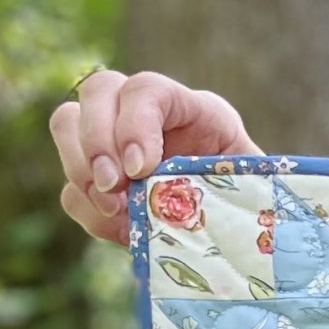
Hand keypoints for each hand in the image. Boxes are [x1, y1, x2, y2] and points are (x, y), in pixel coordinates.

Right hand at [50, 70, 259, 245]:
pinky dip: (86, 206)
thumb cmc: (260, 209)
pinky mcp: (102, 183)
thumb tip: (188, 199)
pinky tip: (118, 227)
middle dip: (96, 139)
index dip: (135, 123)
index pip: (148, 88)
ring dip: (80, 167)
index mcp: (195, 110)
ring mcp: (118, 144)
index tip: (141, 168)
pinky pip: (71, 185)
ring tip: (113, 207)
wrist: (249, 239)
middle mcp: (149, 115)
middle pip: (97, 91)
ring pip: (68, 124)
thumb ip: (228, 187)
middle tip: (114, 187)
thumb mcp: (257, 191)